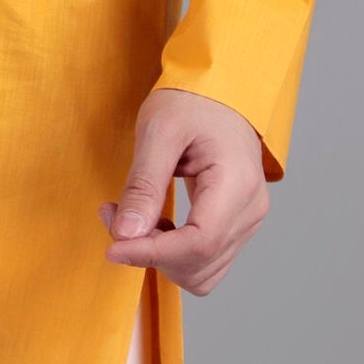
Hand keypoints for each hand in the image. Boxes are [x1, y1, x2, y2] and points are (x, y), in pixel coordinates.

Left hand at [97, 87, 270, 295]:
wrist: (219, 91)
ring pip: (200, 271)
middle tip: (114, 214)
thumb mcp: (158, 132)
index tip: (113, 246)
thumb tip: (125, 234)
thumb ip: (143, 185)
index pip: (198, 244)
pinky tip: (152, 222)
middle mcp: (250, 210)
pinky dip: (171, 252)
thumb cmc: (191, 102)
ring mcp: (246, 220)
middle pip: (198, 264)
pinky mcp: (235, 225)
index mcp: (237, 184)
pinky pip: (203, 259)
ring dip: (159, 256)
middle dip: (150, 252)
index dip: (152, 253)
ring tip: (130, 217)